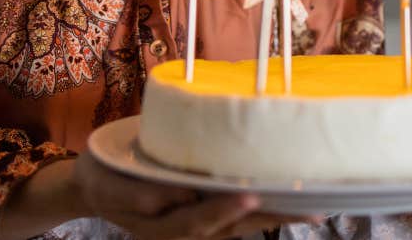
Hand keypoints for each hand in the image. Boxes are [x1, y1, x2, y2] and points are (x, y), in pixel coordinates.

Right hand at [73, 150, 322, 238]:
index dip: (224, 210)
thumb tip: (178, 195)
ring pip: (240, 227)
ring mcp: (195, 228)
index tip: (251, 194)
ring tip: (315, 208)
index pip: (197, 222)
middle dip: (271, 218)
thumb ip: (138, 193)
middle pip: (231, 229)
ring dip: (277, 217)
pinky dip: (265, 211)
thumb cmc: (102, 177)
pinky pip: (238, 219)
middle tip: (310, 208)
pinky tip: (291, 202)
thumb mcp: (107, 183)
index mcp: (159, 226)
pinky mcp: (203, 218)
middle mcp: (182, 233)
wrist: (96, 187)